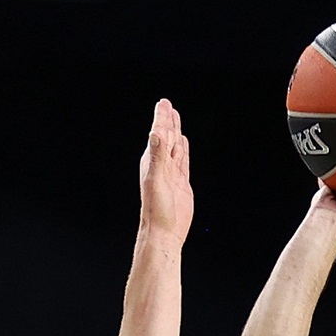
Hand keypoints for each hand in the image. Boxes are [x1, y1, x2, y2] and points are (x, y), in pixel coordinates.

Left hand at [139, 98, 192, 244]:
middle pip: (166, 136)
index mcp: (153, 162)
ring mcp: (172, 174)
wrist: (164, 233)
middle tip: (167, 104)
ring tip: (175, 119)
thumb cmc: (156, 210)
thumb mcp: (156, 180)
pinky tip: (183, 144)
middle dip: (167, 120)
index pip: (159, 134)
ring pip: (175, 147)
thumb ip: (157, 156)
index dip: (161, 118)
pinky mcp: (181, 183)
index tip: (163, 103)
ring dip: (175, 132)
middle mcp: (161, 165)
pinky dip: (183, 150)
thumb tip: (156, 133)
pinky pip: (182, 161)